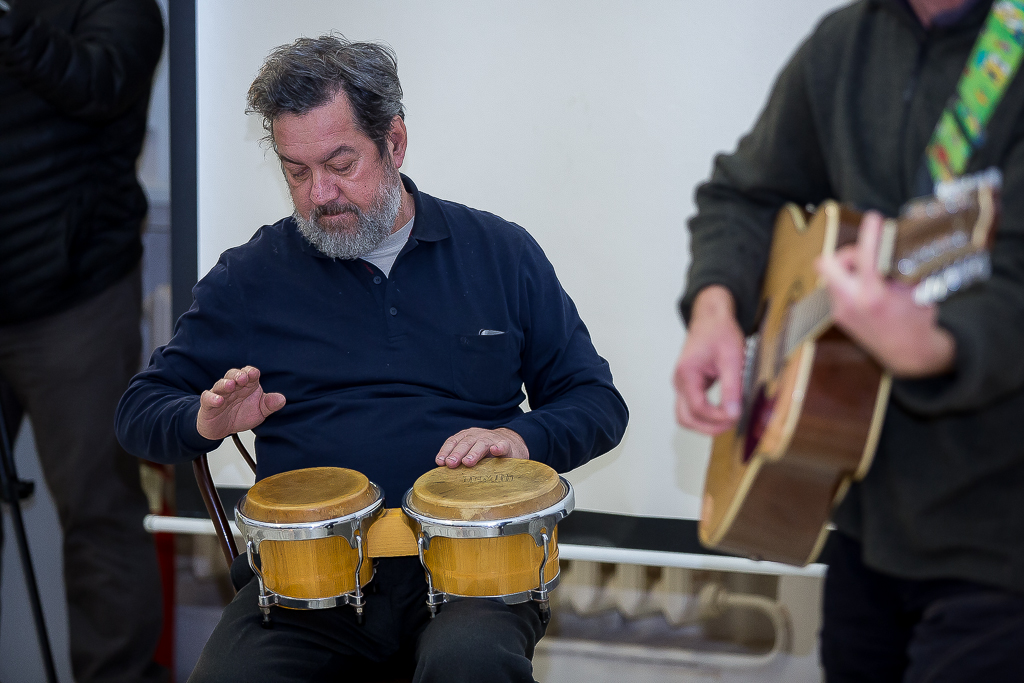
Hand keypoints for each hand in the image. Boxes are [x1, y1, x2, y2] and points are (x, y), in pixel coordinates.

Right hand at [196, 366, 285, 440]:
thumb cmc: (242, 414)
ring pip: (220, 384)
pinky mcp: (208, 405)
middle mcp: (233, 387)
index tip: (254, 374)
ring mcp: (220, 394)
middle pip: (233, 375)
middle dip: (238, 374)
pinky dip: (212, 398)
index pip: (248, 373)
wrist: (223, 429)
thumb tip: (282, 399)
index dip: (251, 372)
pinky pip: (208, 398)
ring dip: (225, 384)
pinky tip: (218, 400)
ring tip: (231, 385)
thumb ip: (270, 405)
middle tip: (243, 378)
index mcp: (247, 385)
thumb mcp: (260, 411)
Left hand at [435, 427, 528, 467]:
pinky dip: (499, 447)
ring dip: (474, 452)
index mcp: (466, 437)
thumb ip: (458, 461)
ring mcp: (492, 440)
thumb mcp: (469, 454)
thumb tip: (442, 474)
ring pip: (482, 444)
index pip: (453, 441)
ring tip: (468, 462)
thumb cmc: (485, 453)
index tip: (440, 462)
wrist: (510, 444)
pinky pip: (503, 445)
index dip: (446, 451)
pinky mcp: (507, 445)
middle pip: (466, 443)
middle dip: (457, 453)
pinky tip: (496, 450)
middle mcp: (478, 436)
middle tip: (451, 463)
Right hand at [674, 285, 745, 434]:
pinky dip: (705, 416)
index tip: (736, 416)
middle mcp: (680, 382)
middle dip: (708, 427)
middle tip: (731, 424)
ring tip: (727, 421)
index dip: (717, 417)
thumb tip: (734, 413)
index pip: (698, 407)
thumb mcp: (732, 358)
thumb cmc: (719, 332)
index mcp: (687, 374)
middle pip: (686, 418)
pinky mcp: (689, 386)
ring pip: (686, 416)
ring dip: (704, 425)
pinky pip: (692, 408)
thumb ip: (732, 387)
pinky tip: (723, 412)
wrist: (711, 317)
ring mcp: (682, 385)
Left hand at [816, 211, 954, 376]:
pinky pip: (836, 289)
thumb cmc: (917, 321)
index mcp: (873, 296)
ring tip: (870, 274)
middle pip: (826, 263)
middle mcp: (851, 303)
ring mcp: (841, 311)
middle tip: (864, 255)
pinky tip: (866, 288)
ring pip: (831, 275)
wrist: (909, 354)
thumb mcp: (916, 290)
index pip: (865, 255)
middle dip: (845, 253)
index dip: (870, 233)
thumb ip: (900, 268)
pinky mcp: (838, 316)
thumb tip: (891, 246)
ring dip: (848, 269)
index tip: (874, 219)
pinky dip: (849, 283)